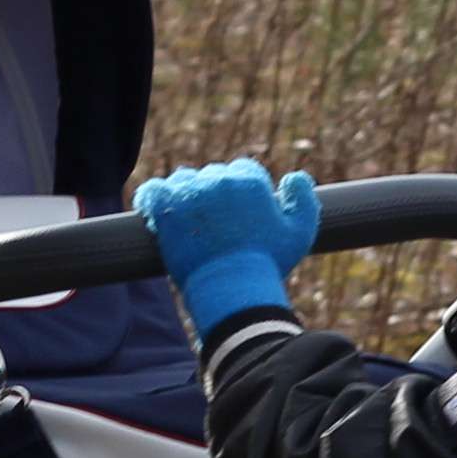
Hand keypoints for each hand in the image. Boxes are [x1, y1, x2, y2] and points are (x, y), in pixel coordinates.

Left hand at [134, 158, 321, 328]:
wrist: (232, 287)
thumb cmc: (268, 263)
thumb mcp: (301, 233)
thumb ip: (304, 200)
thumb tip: (294, 177)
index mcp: (249, 181)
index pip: (243, 170)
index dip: (242, 190)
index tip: (238, 212)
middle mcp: (218, 180)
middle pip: (213, 175)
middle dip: (214, 193)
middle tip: (214, 222)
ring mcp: (190, 194)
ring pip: (183, 180)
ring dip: (185, 194)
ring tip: (187, 220)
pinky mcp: (166, 210)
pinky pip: (152, 191)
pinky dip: (152, 198)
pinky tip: (154, 212)